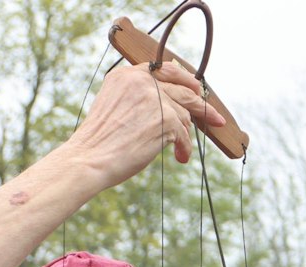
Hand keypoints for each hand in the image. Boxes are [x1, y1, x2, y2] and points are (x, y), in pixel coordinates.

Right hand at [65, 60, 224, 184]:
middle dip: (201, 104)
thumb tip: (172, 103)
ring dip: (184, 134)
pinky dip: (184, 148)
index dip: (183, 79)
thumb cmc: (100, 140)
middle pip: (182, 89)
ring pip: (184, 114)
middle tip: (215, 117)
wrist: (90, 157)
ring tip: (179, 149)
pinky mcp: (166, 118)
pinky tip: (180, 157)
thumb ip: (138, 97)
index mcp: (126, 75)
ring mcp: (155, 98)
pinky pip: (185, 134)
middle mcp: (142, 81)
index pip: (163, 69)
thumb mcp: (115, 106)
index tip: (195, 88)